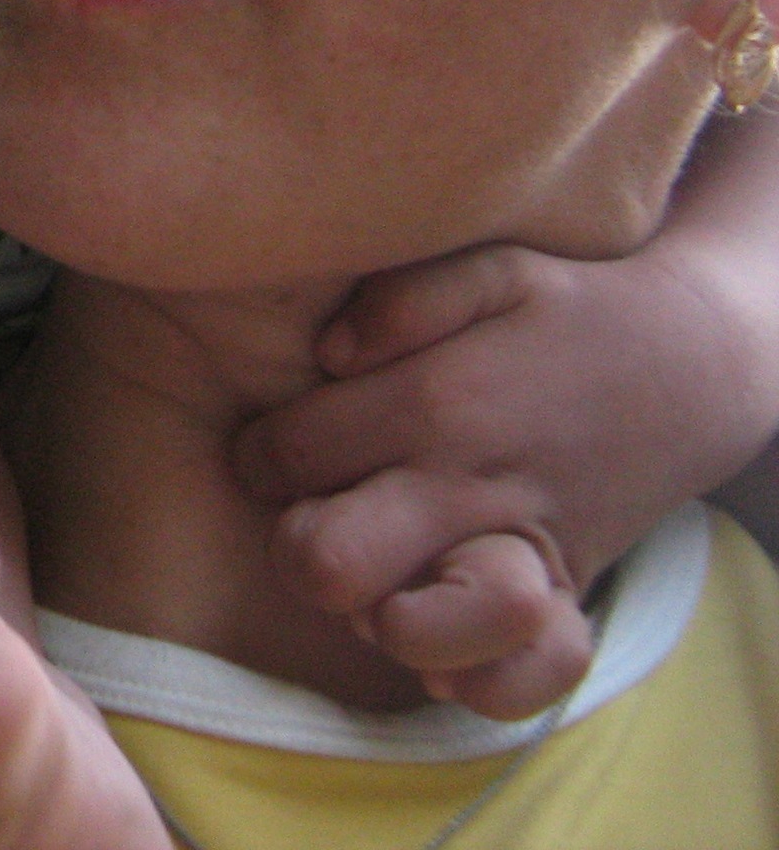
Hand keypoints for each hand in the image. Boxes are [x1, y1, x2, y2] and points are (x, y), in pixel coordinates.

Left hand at [234, 241, 777, 712]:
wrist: (692, 367)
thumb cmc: (561, 312)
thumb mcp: (488, 268)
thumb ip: (400, 299)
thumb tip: (327, 354)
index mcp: (437, 401)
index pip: (282, 456)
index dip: (257, 457)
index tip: (275, 449)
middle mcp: (472, 488)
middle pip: (324, 565)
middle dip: (294, 548)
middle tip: (318, 517)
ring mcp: (522, 553)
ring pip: (407, 635)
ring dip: (370, 615)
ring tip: (378, 572)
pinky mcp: (567, 600)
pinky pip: (519, 682)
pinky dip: (471, 676)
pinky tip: (441, 634)